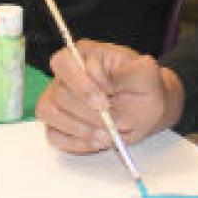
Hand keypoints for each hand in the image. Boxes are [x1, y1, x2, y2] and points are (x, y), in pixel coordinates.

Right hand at [35, 39, 182, 153]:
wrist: (147, 109)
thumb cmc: (145, 87)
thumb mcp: (148, 75)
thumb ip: (131, 71)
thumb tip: (104, 80)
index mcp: (85, 54)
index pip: (64, 63)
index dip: (81, 85)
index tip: (104, 103)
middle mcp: (66, 75)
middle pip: (59, 93)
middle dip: (87, 114)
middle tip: (111, 124)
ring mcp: (58, 99)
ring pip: (49, 113)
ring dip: (79, 129)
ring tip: (106, 136)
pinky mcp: (58, 122)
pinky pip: (53, 134)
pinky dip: (75, 142)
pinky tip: (96, 141)